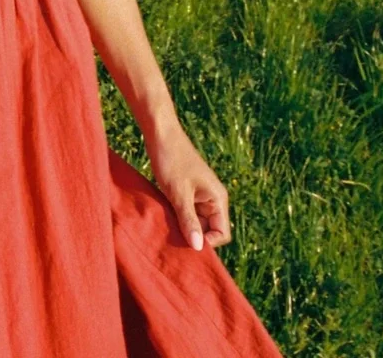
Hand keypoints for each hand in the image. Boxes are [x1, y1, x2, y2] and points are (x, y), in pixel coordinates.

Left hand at [144, 123, 231, 250]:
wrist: (160, 133)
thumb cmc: (171, 159)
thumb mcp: (178, 194)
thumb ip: (189, 221)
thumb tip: (198, 248)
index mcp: (218, 199)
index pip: (221, 234)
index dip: (206, 242)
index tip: (185, 242)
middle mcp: (212, 199)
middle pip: (208, 230)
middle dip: (193, 236)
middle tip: (172, 238)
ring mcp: (199, 195)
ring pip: (196, 221)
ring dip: (183, 226)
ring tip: (166, 227)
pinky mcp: (187, 191)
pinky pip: (186, 211)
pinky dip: (177, 216)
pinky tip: (163, 216)